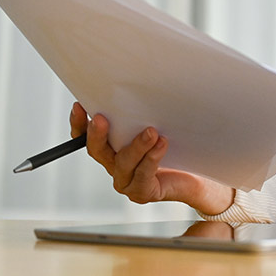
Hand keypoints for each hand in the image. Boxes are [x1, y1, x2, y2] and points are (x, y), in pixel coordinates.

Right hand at [69, 102, 234, 215]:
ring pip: (123, 163)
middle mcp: (114, 164)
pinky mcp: (143, 191)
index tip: (80, 105)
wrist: (196, 176)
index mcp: (111, 148)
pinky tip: (162, 144)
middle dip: (97, 134)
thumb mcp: (155, 123)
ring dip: (136, 146)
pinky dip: (152, 159)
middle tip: (101, 118)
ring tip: (151, 131)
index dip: (79, 123)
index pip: (85, 137)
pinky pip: (143, 175)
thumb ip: (143, 111)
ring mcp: (126, 181)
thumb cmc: (174, 146)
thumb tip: (141, 83)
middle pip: (97, 151)